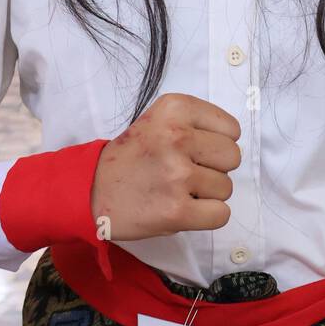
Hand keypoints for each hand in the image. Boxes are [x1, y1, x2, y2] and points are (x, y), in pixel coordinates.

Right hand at [91, 92, 241, 241]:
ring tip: (178, 190)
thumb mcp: (159, 119)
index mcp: (175, 108)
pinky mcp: (177, 211)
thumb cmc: (132, 156)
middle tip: (187, 172)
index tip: (194, 149)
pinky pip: (221, 215)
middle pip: (232, 157)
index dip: (216, 143)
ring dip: (207, 194)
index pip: (231, 129)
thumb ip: (195, 124)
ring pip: (226, 188)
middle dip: (214, 168)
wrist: (92, 189)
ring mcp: (178, 175)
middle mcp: (177, 137)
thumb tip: (232, 145)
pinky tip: (184, 209)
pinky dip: (206, 216)